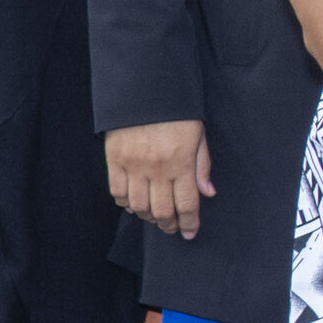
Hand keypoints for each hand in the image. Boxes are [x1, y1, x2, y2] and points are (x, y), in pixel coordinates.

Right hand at [105, 120, 214, 238]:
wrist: (145, 90)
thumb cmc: (176, 113)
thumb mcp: (198, 136)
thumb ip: (203, 167)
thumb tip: (208, 193)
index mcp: (182, 162)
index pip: (187, 204)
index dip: (189, 223)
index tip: (189, 233)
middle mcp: (157, 168)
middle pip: (162, 210)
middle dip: (169, 224)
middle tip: (172, 227)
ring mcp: (134, 165)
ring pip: (139, 206)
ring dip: (148, 217)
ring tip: (155, 217)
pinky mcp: (115, 160)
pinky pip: (118, 192)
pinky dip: (125, 203)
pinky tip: (134, 204)